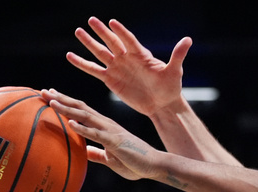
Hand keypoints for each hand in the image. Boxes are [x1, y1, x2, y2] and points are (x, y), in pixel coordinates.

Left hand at [42, 89, 162, 180]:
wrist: (155, 165)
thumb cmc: (135, 162)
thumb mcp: (111, 158)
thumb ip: (97, 154)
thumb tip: (84, 152)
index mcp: (104, 127)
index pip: (82, 110)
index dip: (66, 102)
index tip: (50, 95)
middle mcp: (106, 124)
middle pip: (80, 107)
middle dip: (61, 99)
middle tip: (43, 92)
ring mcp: (110, 132)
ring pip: (86, 116)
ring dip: (68, 108)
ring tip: (52, 102)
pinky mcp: (115, 142)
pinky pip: (96, 134)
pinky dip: (83, 128)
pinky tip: (71, 123)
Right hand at [67, 17, 191, 116]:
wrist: (162, 104)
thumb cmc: (170, 88)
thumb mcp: (174, 71)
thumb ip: (178, 55)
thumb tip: (188, 39)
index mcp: (141, 54)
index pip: (129, 40)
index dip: (121, 32)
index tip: (112, 22)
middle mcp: (127, 58)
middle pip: (112, 42)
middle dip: (101, 32)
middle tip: (91, 20)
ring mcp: (117, 68)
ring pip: (100, 53)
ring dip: (89, 43)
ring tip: (78, 32)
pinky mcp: (110, 80)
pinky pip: (94, 70)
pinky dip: (82, 64)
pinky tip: (70, 56)